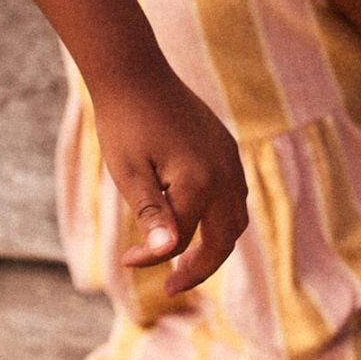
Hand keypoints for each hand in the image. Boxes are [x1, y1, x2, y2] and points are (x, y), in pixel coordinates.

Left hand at [93, 68, 247, 295]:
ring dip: (216, 243)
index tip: (125, 261)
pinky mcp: (226, 148)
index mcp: (198, 184)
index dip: (155, 258)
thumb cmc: (124, 123)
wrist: (135, 72)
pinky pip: (235, 194)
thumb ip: (152, 214)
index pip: (183, 240)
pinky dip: (220, 217)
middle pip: (225, 238)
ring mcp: (230, 160)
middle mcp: (224, 175)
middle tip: (173, 286)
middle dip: (201, 267)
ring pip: (236, 218)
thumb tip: (165, 252)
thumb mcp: (129, 174)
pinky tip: (196, 221)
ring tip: (187, 260)